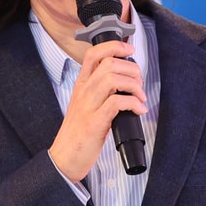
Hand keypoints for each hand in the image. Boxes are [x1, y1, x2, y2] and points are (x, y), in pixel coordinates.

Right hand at [46, 39, 147, 181]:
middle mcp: (83, 92)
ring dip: (134, 85)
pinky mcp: (95, 122)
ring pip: (112, 79)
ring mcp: (88, 106)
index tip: (130, 50)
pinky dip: (133, 104)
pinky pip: (117, 102)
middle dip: (132, 69)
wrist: (64, 158)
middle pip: (109, 63)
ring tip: (140, 97)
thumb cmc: (78, 134)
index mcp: (81, 86)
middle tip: (139, 83)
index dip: (114, 46)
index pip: (93, 54)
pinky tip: (139, 110)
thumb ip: (101, 92)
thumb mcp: (86, 106)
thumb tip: (126, 83)